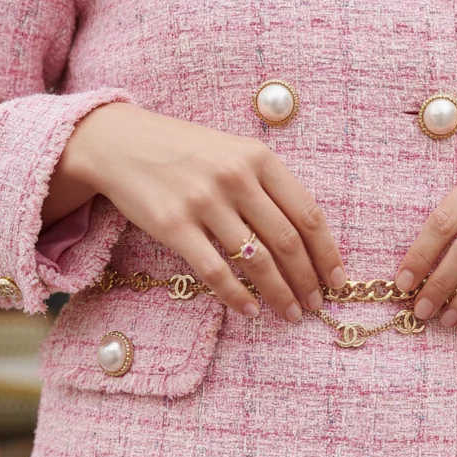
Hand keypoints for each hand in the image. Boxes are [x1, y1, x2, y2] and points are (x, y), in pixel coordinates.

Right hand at [45, 103, 345, 321]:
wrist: (120, 143)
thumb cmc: (184, 152)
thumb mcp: (233, 152)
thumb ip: (268, 185)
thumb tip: (306, 236)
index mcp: (258, 158)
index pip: (307, 213)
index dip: (326, 253)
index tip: (336, 280)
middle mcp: (235, 178)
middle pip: (286, 241)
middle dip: (307, 280)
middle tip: (316, 304)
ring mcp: (204, 202)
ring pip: (256, 260)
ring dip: (279, 294)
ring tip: (290, 313)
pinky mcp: (174, 225)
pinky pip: (215, 271)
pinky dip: (237, 296)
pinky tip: (250, 311)